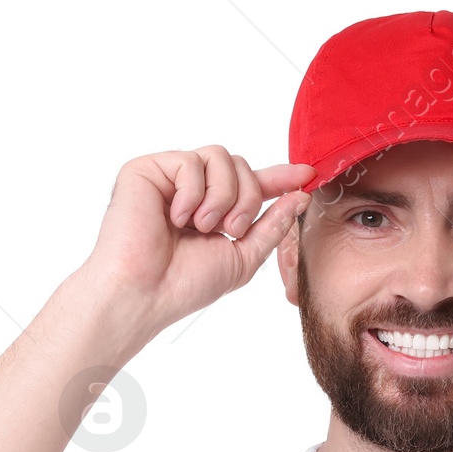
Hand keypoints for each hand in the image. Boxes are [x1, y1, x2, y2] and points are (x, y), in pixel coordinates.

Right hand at [85, 147, 315, 339]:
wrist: (145, 294)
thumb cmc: (184, 284)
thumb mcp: (243, 258)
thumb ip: (272, 226)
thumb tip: (299, 197)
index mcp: (214, 210)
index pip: (252, 183)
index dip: (280, 177)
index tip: (307, 174)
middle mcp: (193, 190)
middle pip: (240, 165)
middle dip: (246, 198)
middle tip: (230, 230)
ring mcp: (169, 178)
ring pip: (219, 157)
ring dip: (222, 196)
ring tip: (201, 226)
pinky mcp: (147, 169)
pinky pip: (190, 161)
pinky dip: (191, 193)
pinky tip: (176, 218)